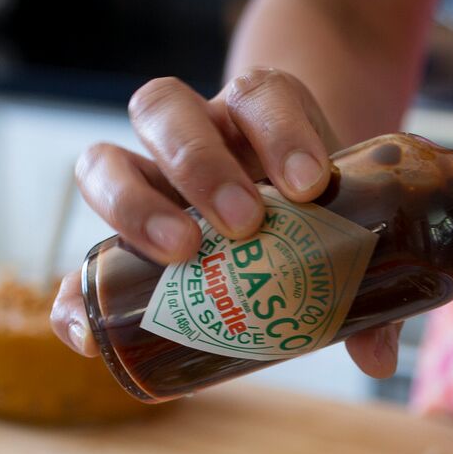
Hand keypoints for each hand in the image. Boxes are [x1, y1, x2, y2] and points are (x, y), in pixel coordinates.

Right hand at [50, 68, 401, 377]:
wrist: (283, 198)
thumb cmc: (317, 211)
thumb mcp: (346, 229)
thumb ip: (365, 287)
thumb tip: (376, 359)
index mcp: (255, 115)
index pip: (259, 94)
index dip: (281, 130)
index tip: (310, 184)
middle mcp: (193, 134)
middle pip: (164, 109)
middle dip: (199, 163)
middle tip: (242, 222)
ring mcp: (146, 180)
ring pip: (105, 158)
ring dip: (134, 205)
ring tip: (180, 253)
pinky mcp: (121, 237)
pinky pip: (82, 258)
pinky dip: (75, 293)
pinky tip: (87, 331)